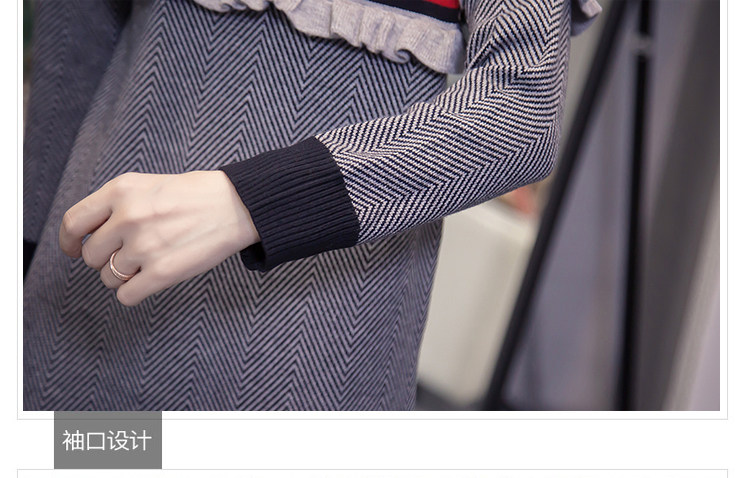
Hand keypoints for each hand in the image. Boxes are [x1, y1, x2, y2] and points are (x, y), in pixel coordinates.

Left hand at [59, 171, 258, 306]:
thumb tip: (87, 236)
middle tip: (132, 253)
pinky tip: (153, 278)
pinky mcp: (162, 272)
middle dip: (107, 259)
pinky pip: (127, 296)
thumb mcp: (147, 185)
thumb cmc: (195, 195)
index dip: (69, 241)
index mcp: (121, 191)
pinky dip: (136, 292)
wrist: (237, 206)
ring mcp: (144, 246)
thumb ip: (115, 205)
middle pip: (91, 256)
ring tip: (151, 261)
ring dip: (125, 276)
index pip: (73, 223)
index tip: (73, 249)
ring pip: (109, 278)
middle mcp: (128, 217)